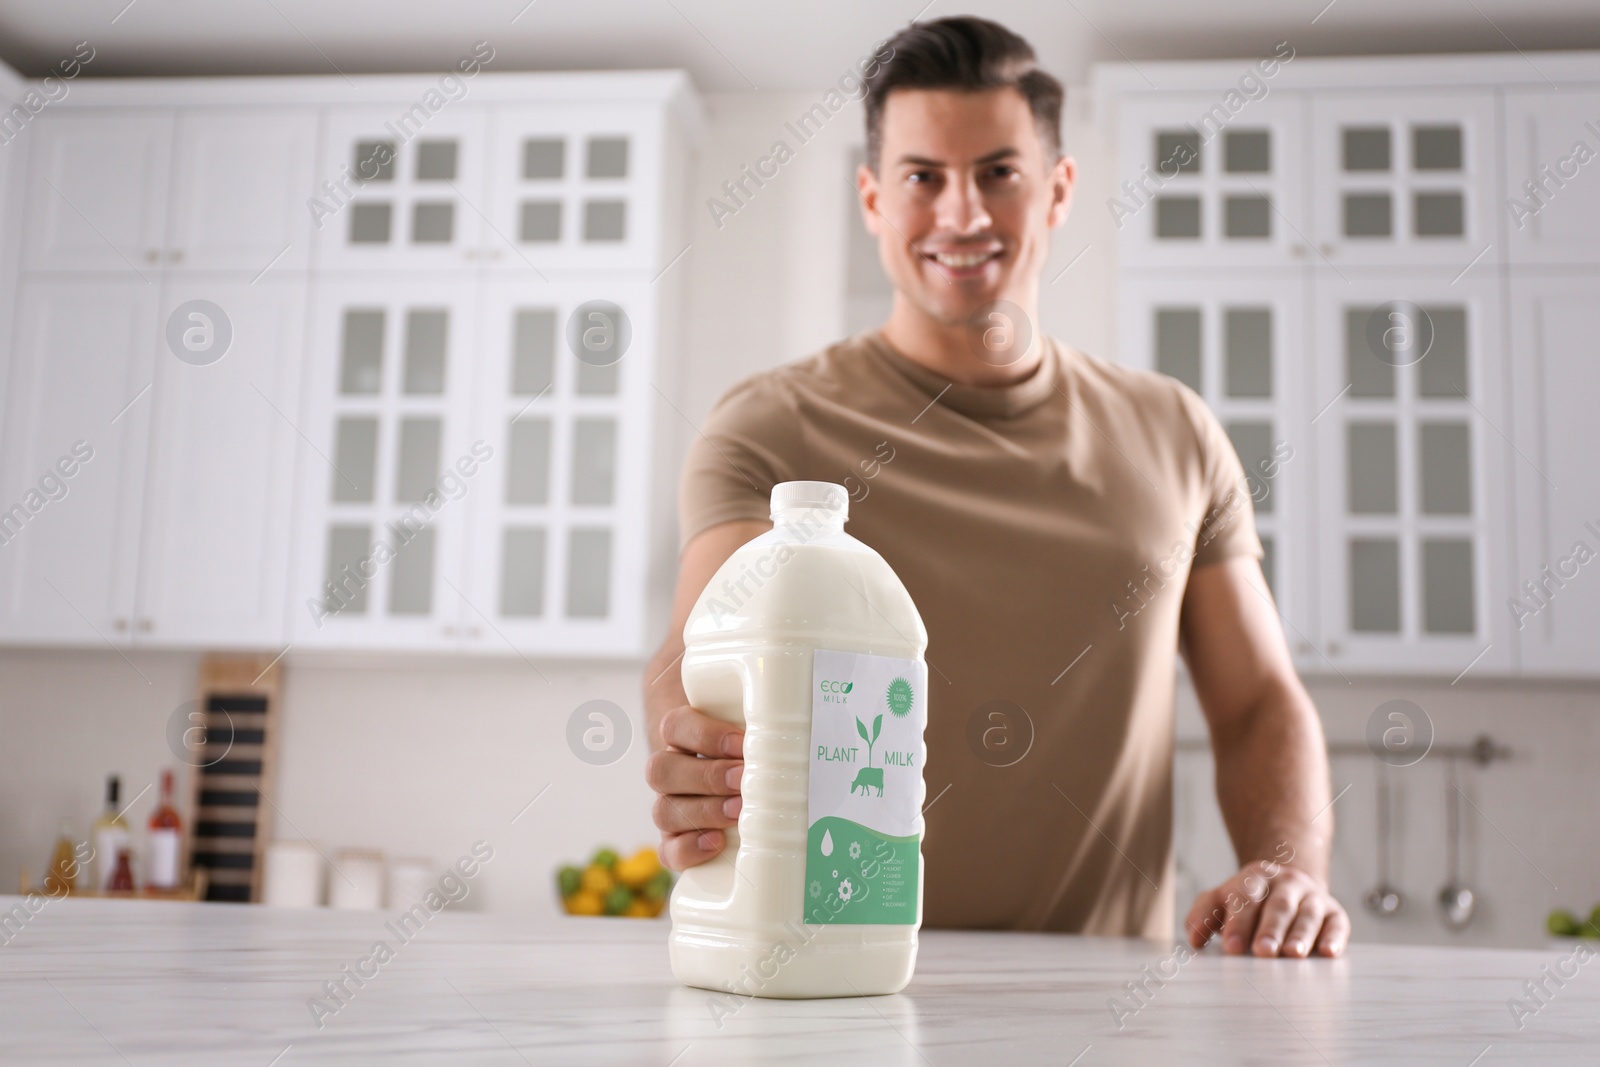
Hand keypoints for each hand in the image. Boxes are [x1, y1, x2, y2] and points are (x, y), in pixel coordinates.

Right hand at [645, 704, 743, 870]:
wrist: (739, 787)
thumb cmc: (749, 758)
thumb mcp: (749, 739)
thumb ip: (757, 736)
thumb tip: (785, 745)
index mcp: (683, 738)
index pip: (674, 726)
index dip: (704, 735)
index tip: (740, 743)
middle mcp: (670, 773)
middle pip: (661, 770)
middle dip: (707, 776)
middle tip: (741, 780)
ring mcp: (669, 810)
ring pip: (663, 811)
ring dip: (703, 811)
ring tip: (738, 812)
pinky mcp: (674, 844)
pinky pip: (668, 851)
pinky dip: (690, 849)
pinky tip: (716, 843)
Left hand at [1184, 860, 1348, 957]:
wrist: (1291, 885)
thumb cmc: (1250, 902)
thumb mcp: (1223, 900)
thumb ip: (1203, 915)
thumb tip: (1194, 939)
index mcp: (1255, 878)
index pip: (1245, 898)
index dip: (1237, 922)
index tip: (1230, 947)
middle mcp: (1287, 884)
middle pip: (1277, 906)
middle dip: (1270, 930)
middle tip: (1262, 952)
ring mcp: (1313, 897)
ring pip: (1307, 915)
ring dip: (1300, 935)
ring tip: (1292, 954)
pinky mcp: (1335, 913)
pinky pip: (1336, 925)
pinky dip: (1334, 938)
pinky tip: (1329, 952)